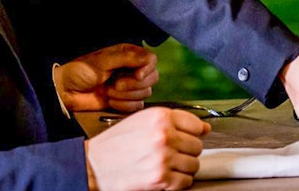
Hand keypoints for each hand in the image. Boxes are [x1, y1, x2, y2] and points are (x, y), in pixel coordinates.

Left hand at [56, 43, 158, 112]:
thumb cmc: (81, 71)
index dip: (147, 69)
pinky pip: (137, 106)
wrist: (67, 92)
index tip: (137, 75)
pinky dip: (123, 105)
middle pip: (152, 78)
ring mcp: (129, 86)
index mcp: (128, 54)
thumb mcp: (103, 61)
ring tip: (108, 91)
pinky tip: (109, 100)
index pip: (151, 60)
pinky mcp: (125, 101)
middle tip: (115, 84)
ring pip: (145, 93)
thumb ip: (127, 58)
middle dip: (133, 85)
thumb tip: (149, 58)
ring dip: (125, 95)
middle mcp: (132, 69)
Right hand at [85, 107, 209, 190]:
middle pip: (197, 146)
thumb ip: (172, 121)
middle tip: (171, 154)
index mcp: (160, 117)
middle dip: (186, 152)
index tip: (189, 138)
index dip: (193, 133)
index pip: (195, 124)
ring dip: (183, 168)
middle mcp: (164, 135)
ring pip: (194, 165)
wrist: (94, 165)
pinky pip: (186, 181)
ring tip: (166, 166)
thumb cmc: (115, 144)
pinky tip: (165, 176)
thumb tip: (204, 128)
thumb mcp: (142, 121)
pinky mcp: (161, 178)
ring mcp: (164, 157)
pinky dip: (178, 182)